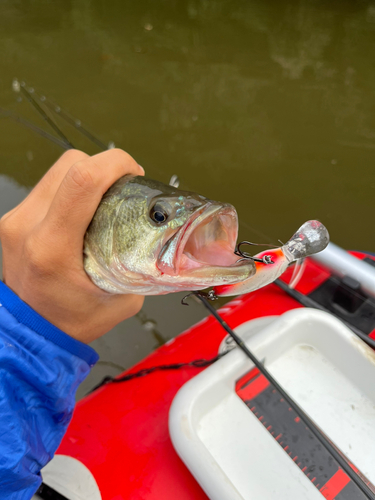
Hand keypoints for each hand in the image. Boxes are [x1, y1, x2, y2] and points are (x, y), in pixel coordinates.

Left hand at [0, 149, 144, 342]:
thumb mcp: (121, 300)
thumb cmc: (71, 321)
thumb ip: (141, 266)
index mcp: (52, 248)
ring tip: (106, 196)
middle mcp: (27, 227)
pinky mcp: (15, 218)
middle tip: (124, 186)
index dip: (115, 164)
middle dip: (105, 165)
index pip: (82, 180)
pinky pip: (48, 184)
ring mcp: (16, 219)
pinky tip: (85, 207)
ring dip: (88, 174)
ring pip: (58, 169)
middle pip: (70, 163)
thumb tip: (161, 237)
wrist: (32, 331)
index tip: (134, 173)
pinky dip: (72, 186)